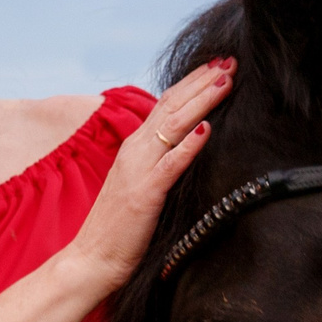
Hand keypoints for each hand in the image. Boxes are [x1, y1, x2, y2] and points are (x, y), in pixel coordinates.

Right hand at [63, 57, 234, 293]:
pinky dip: (189, 145)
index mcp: (134, 149)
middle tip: (231, 61)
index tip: (218, 66)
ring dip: (201, 101)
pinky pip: (170, 165)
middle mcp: (135, 152)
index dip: (192, 83)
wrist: (90, 260)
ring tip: (226, 82)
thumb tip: (187, 149)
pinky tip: (208, 129)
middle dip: (202, 81)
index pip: (165, 105)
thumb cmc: (118, 230)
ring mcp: (138, 171)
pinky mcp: (144, 194)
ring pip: (173, 126)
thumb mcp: (140, 187)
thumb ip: (158, 164)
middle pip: (171, 106)